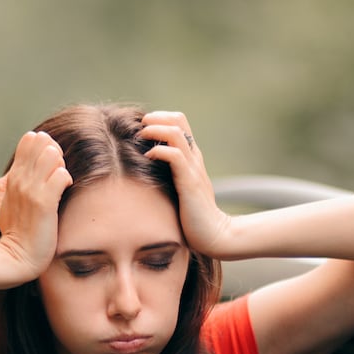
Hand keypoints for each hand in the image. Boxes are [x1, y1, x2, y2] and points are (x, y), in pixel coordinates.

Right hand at [0, 131, 72, 278]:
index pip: (29, 140)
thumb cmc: (13, 234)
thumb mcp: (1, 206)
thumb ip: (3, 188)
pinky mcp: (44, 202)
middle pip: (41, 142)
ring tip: (60, 181)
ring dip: (61, 164)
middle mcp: (20, 179)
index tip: (50, 163)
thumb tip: (5, 177)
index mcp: (11, 177)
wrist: (16, 258)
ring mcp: (31, 190)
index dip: (44, 145)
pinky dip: (66, 179)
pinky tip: (65, 189)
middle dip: (55, 151)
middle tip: (57, 171)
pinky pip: (61, 175)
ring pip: (52, 155)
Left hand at [140, 111, 232, 256]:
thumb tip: (140, 171)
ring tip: (140, 137)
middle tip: (138, 128)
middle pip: (178, 120)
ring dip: (154, 130)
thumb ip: (167, 177)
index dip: (159, 118)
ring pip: (176, 132)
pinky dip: (158, 151)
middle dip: (155, 118)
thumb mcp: (177, 190)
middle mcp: (194, 158)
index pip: (179, 122)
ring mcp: (194, 168)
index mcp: (191, 158)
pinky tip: (147, 158)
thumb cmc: (192, 218)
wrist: (214, 236)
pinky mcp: (190, 182)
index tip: (142, 127)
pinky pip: (175, 156)